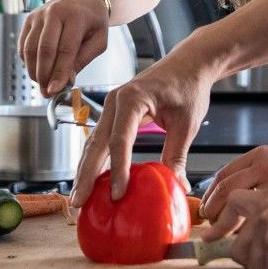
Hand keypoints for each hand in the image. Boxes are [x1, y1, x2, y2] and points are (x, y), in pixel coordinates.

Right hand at [20, 0, 109, 96]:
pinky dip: (27, 62)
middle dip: (44, 75)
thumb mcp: (99, 40)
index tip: (55, 90)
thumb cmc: (93, 21)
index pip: (66, 49)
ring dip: (34, 71)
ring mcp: (39, 15)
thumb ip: (83, 60)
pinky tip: (37, 69)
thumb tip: (66, 80)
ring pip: (30, 49)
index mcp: (76, 17)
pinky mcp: (28, 20)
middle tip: (47, 92)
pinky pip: (23, 46)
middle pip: (44, 49)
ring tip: (43, 84)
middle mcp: (55, 13)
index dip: (59, 72)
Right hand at [71, 40, 221, 207]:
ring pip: (93, 143)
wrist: (188, 64)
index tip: (118, 195)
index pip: (120, 140)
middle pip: (96, 143)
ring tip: (79, 200)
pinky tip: (92, 183)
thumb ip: (177, 154)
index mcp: (133, 98)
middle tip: (79, 204)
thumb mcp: (187, 123)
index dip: (118, 170)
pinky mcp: (114, 114)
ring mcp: (111, 107)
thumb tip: (176, 186)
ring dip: (85, 172)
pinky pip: (100, 141)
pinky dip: (94, 162)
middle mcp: (115, 101)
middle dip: (86, 176)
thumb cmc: (188, 86)